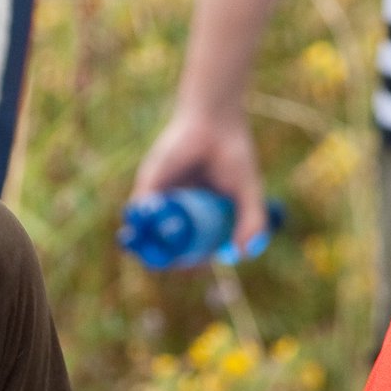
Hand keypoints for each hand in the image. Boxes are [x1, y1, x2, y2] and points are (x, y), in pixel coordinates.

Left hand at [133, 106, 267, 252]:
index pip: (192, 245)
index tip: (200, 266)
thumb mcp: (248, 192)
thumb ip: (252, 221)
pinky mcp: (148, 183)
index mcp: (200, 212)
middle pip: (168, 242)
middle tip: (178, 267)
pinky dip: (142, 228)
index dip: (193, 260)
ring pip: (149, 231)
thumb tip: (243, 255)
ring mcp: (162, 196)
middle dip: (169, 260)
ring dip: (150, 250)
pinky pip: (139, 210)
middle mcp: (179, 207)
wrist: (216, 123)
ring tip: (160, 260)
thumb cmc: (234, 154)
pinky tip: (149, 238)